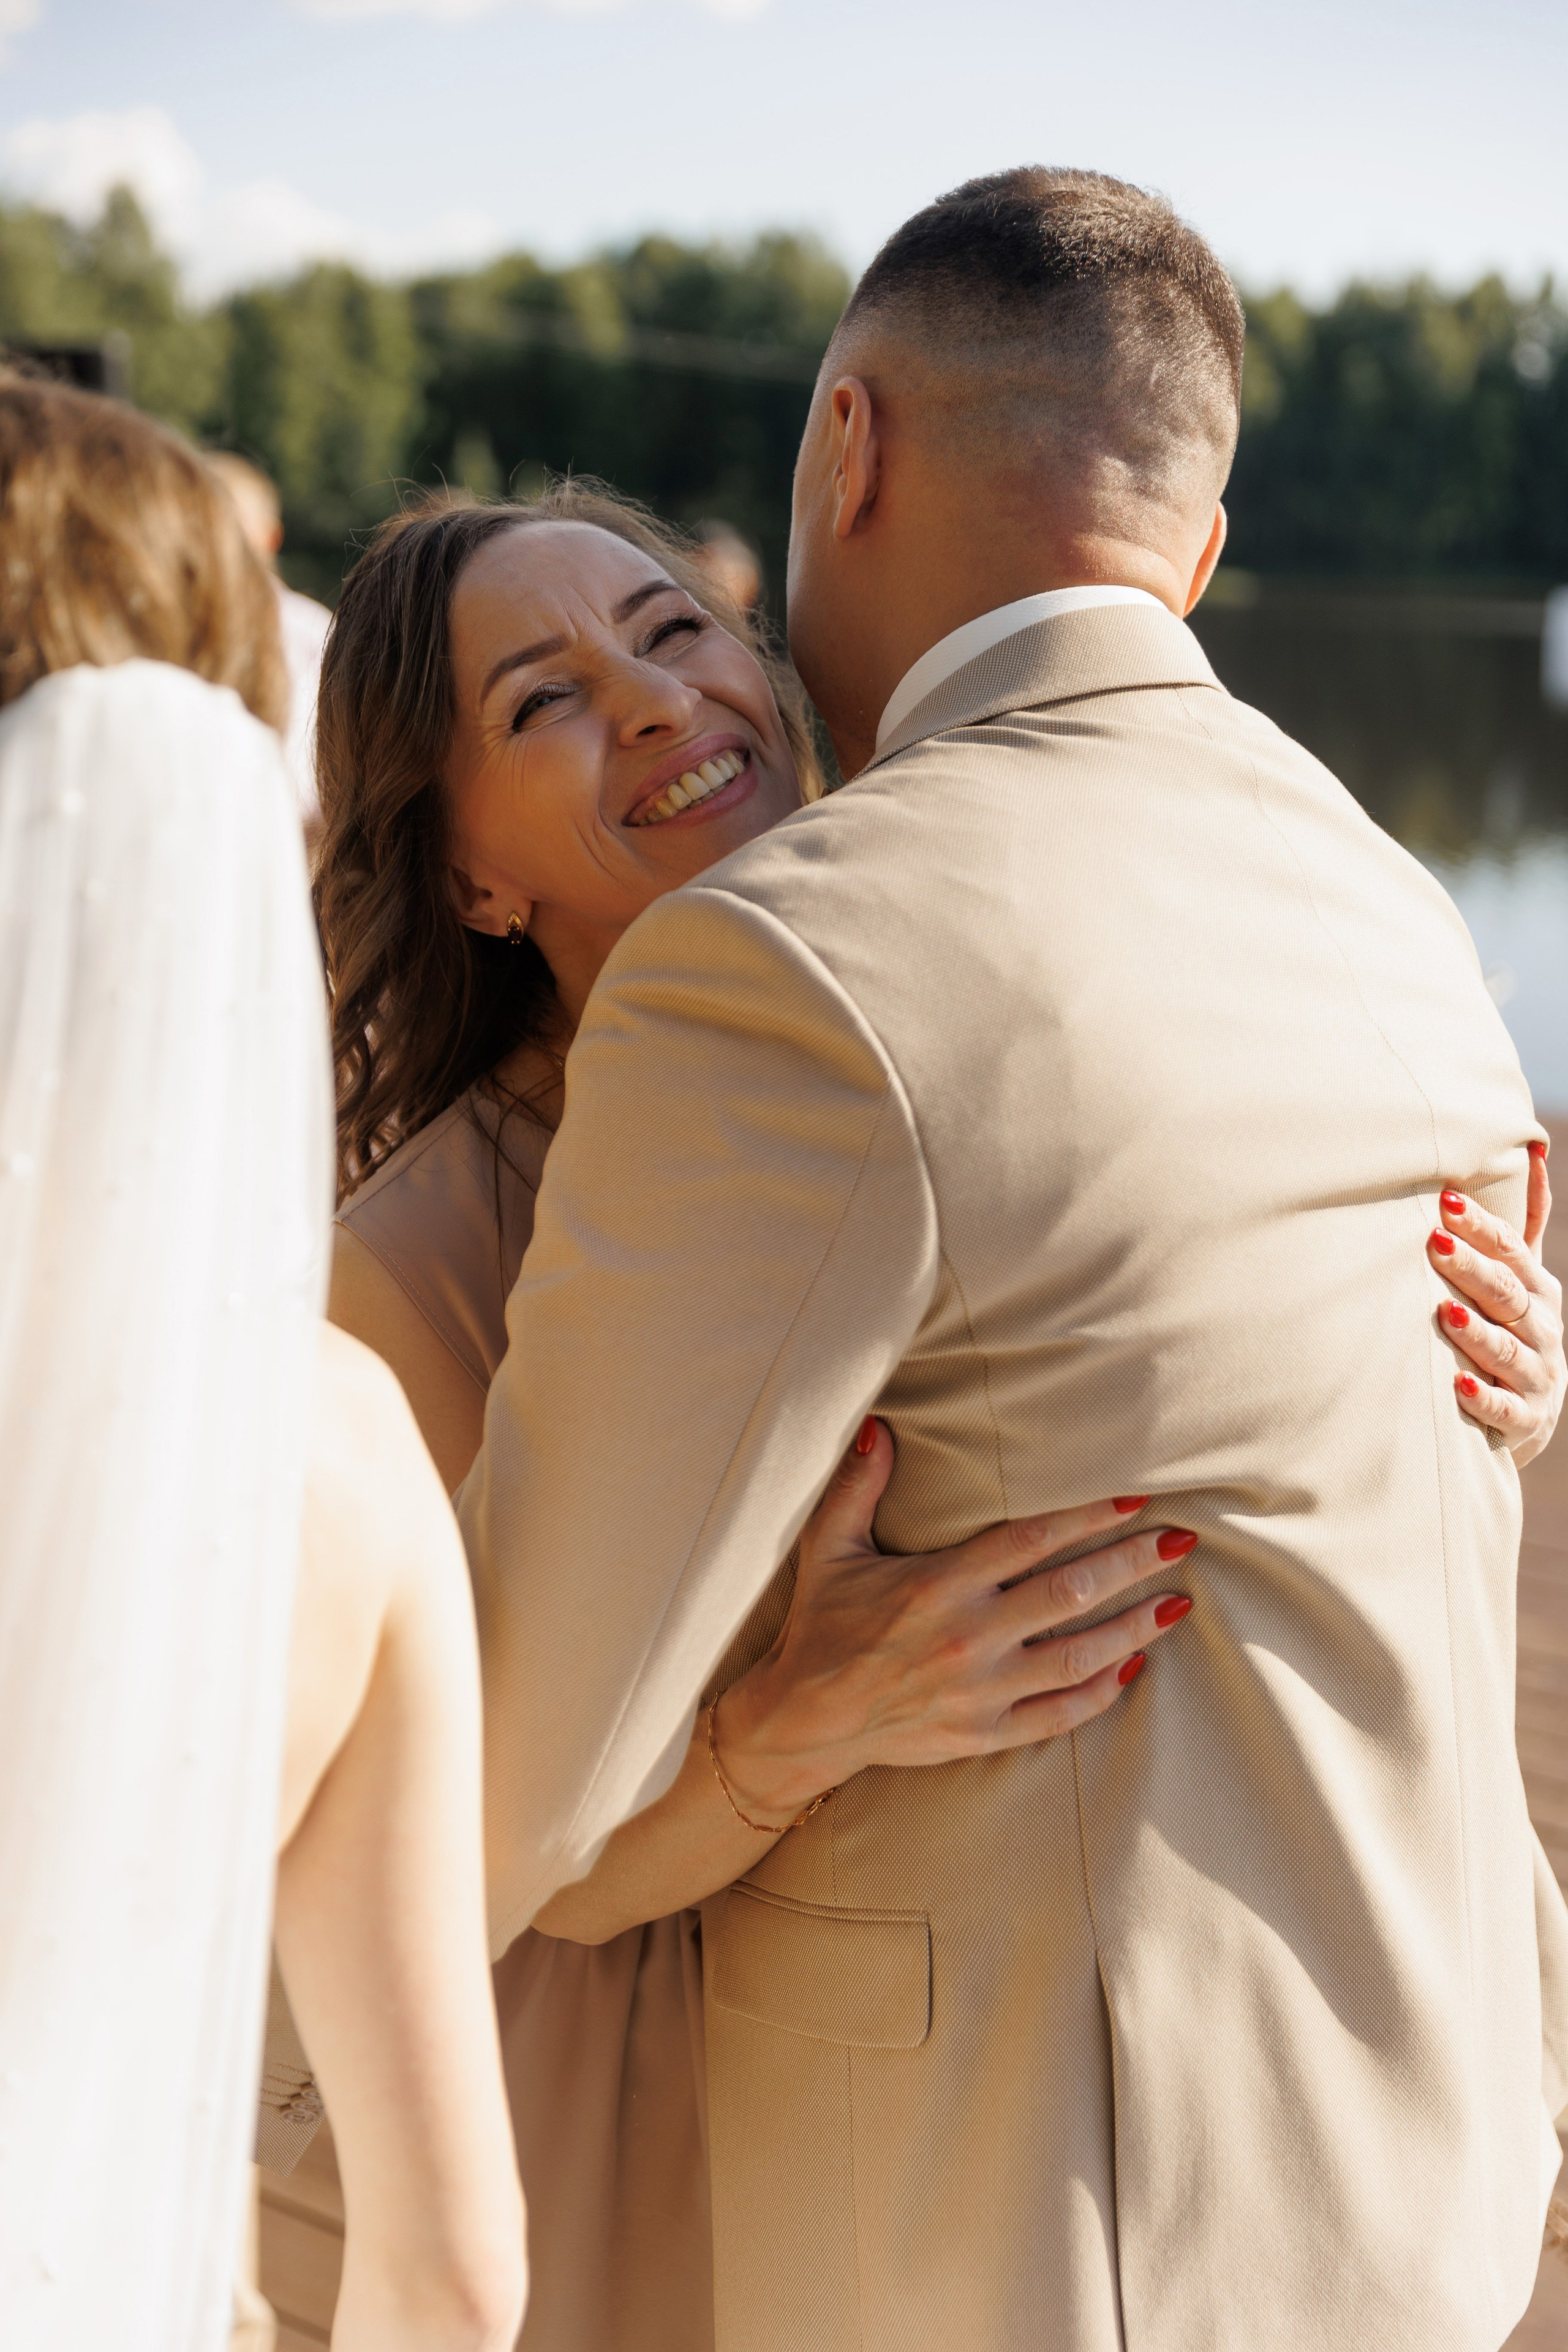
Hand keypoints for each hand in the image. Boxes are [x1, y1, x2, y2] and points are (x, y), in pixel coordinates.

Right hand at [715, 1421, 1193, 1820]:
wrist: (804, 1721)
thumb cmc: (821, 1625)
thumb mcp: (827, 1548)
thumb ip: (857, 1486)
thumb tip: (878, 1423)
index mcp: (936, 1584)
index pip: (1029, 1540)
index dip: (1087, 1515)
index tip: (1134, 1495)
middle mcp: (966, 1637)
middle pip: (1069, 1593)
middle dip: (1131, 1563)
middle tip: (1180, 1540)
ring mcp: (980, 1691)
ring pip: (1077, 1656)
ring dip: (1133, 1626)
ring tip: (1177, 1601)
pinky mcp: (984, 1734)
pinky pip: (1057, 1716)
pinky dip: (1101, 1692)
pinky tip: (1134, 1666)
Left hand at [1429, 1144, 1563, 1466]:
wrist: (1530, 1409)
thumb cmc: (1513, 1327)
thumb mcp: (1524, 1276)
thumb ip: (1524, 1224)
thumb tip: (1533, 1151)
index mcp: (1537, 1289)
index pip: (1510, 1251)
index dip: (1480, 1226)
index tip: (1444, 1200)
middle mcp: (1542, 1328)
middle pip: (1505, 1293)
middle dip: (1471, 1269)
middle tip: (1435, 1243)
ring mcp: (1536, 1374)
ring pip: (1504, 1349)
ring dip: (1475, 1331)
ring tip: (1443, 1313)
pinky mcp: (1525, 1417)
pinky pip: (1504, 1407)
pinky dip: (1482, 1397)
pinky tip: (1458, 1386)